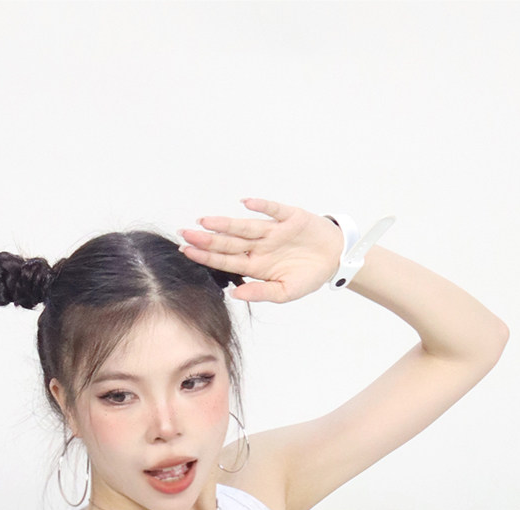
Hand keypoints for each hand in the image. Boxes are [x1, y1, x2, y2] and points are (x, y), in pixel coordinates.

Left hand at [177, 199, 343, 303]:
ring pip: (245, 226)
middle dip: (208, 239)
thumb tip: (235, 295)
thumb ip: (260, 293)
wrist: (334, 258)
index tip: (187, 252)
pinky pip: (273, 210)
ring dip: (226, 224)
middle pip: (230, 242)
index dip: (207, 256)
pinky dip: (261, 206)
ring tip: (205, 221)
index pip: (227, 260)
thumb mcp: (285, 292)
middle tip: (185, 234)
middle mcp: (260, 246)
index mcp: (257, 265)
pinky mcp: (289, 217)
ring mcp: (273, 231)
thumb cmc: (308, 275)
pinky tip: (246, 203)